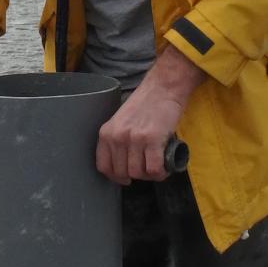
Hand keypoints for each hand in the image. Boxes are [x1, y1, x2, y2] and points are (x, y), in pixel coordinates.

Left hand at [97, 47, 206, 184]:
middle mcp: (117, 137)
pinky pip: (154, 169)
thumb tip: (122, 166)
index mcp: (106, 132)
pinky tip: (164, 167)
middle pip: (122, 173)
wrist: (163, 88)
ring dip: (149, 175)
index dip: (115, 177)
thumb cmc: (145, 104)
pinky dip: (160, 173)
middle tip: (147, 169)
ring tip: (157, 166)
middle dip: (136, 176)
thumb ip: (117, 140)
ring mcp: (134, 138)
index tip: (125, 178)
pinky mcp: (152, 139)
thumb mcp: (121, 121)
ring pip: (138, 173)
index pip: (103, 166)